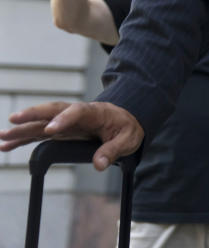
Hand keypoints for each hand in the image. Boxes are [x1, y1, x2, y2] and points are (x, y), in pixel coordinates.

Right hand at [0, 101, 142, 170]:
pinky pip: (39, 133)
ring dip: (22, 128)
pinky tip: (7, 145)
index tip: (50, 129)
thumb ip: (113, 150)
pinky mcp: (59, 130)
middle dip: (33, 115)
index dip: (63, 119)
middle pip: (53, 111)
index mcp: (94, 112)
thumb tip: (99, 164)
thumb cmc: (126, 127)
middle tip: (13, 121)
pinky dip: (23, 139)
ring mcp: (66, 121)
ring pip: (41, 122)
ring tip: (3, 137)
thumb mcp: (128, 139)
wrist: (125, 119)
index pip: (77, 112)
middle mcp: (76, 114)